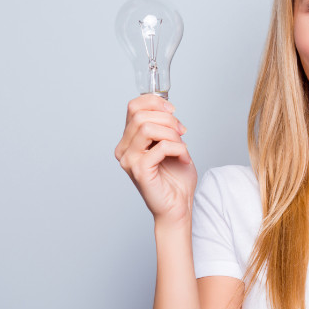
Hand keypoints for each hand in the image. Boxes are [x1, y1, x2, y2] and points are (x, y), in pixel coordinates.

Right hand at [114, 94, 196, 226]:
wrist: (178, 207)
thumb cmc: (176, 178)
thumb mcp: (172, 143)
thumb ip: (164, 126)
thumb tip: (166, 108)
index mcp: (129, 140)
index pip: (133, 107)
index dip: (155, 102)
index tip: (173, 111)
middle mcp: (124, 149)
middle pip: (141, 115)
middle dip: (167, 119)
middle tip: (182, 132)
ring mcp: (129, 160)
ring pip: (147, 128)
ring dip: (172, 134)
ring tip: (182, 146)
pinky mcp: (139, 171)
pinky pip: (160, 147)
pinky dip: (178, 149)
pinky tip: (184, 158)